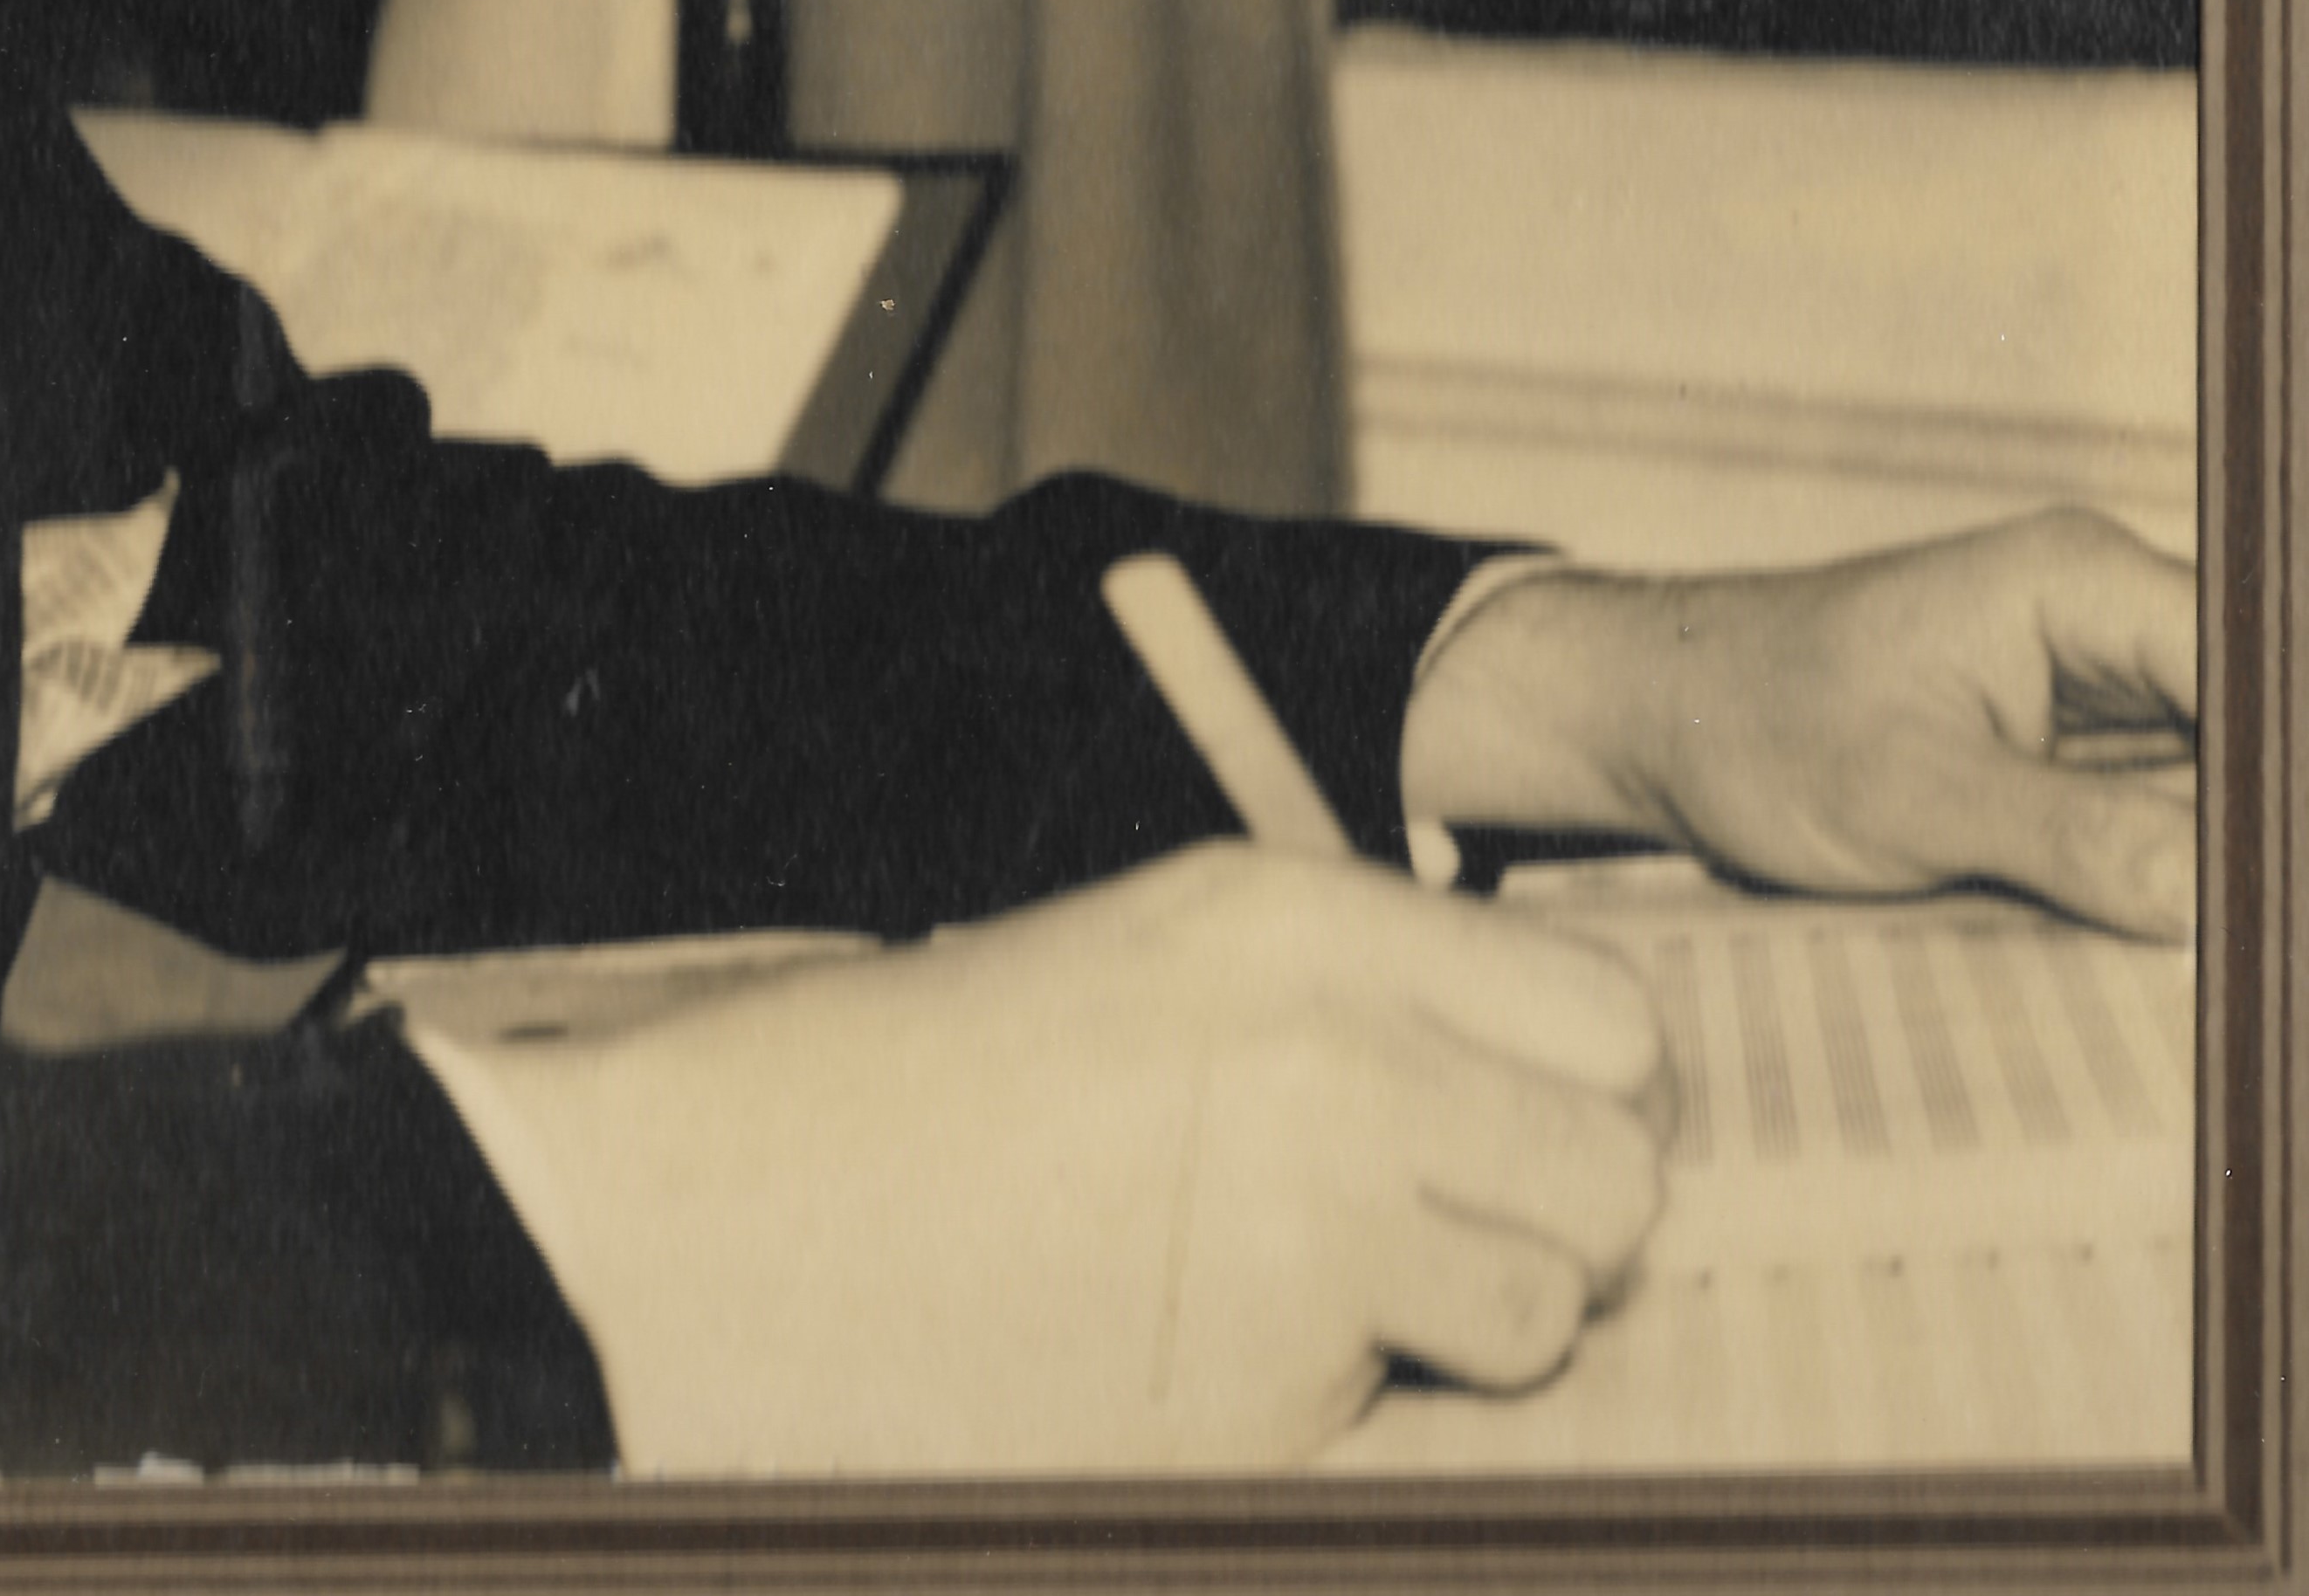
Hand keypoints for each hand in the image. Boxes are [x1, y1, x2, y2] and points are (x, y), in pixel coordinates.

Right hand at [422, 843, 1667, 1472]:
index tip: (1507, 1132)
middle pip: (1626, 1172)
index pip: (1612, 1021)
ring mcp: (1316, 1218)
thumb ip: (1339, 1007)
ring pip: (1558, 1309)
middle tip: (1431, 1242)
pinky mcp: (1275, 1380)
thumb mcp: (1135, 967)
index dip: (1575, 1095)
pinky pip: (1425, 1416)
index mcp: (1293, 915)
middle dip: (1553, 1225)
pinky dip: (1357, 1410)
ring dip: (1472, 1330)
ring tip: (1318, 1303)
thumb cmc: (894, 1088)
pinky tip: (1221, 1358)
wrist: (704, 1216)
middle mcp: (1339, 1049)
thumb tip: (1525, 1100)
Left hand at [1401, 509, 2198, 940]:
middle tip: (2219, 944)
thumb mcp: (1911, 794)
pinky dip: (2171, 884)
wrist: (1657, 723)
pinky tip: (2168, 945)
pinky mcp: (2079, 759)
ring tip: (2159, 938)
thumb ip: (2077, 839)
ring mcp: (2103, 693)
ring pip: (2220, 794)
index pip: (2254, 681)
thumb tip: (2212, 895)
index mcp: (2084, 584)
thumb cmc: (1750, 724)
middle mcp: (2114, 623)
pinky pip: (2170, 825)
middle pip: (2248, 743)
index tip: (2249, 900)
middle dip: (2238, 846)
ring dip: (2207, 874)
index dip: (2266, 794)